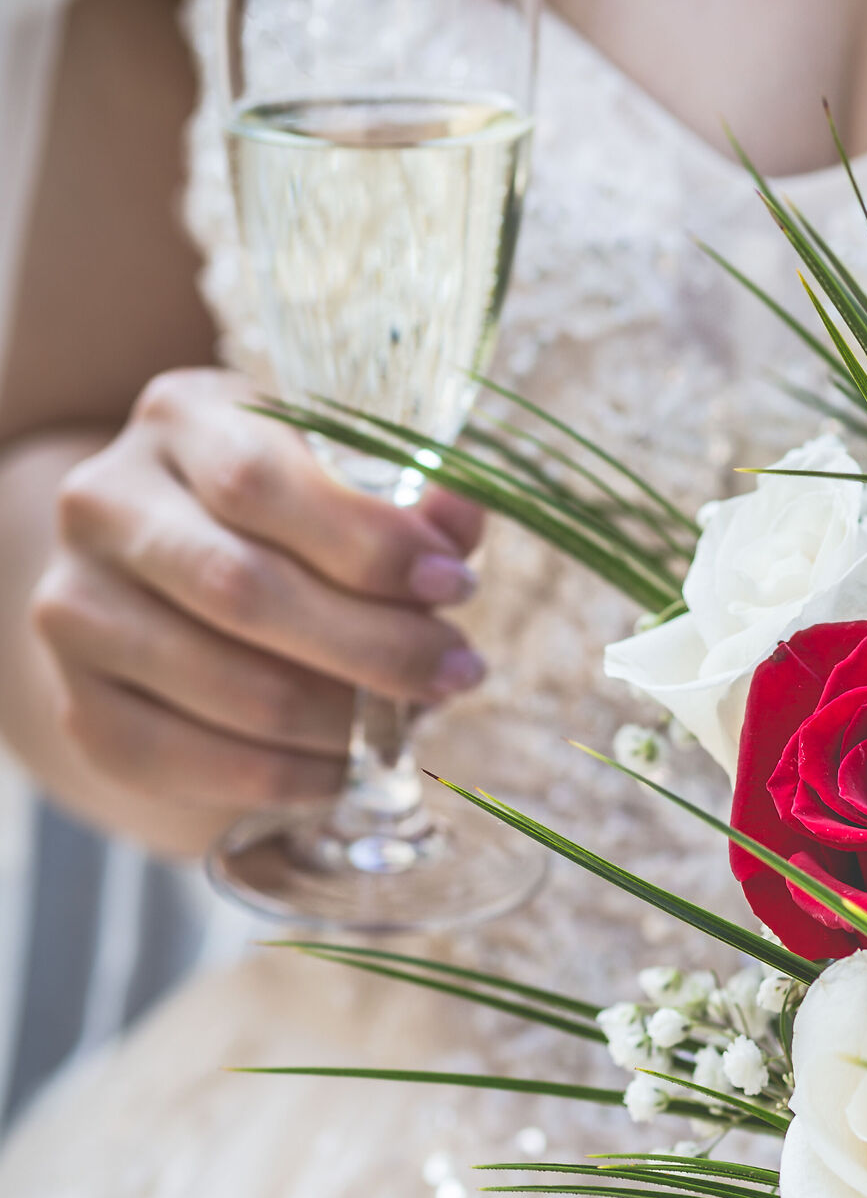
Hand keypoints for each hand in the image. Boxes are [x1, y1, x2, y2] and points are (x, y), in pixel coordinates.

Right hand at [29, 368, 486, 835]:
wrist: (169, 591)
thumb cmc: (284, 522)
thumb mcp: (341, 483)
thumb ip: (406, 503)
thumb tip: (460, 521)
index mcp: (177, 420)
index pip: (259, 481)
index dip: (367, 542)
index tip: (456, 585)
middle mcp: (103, 505)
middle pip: (243, 590)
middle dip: (374, 644)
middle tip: (456, 672)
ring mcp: (76, 608)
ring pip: (228, 686)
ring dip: (341, 721)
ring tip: (406, 723)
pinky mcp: (82, 706)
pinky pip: (192, 759)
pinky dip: (287, 777)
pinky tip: (342, 768)